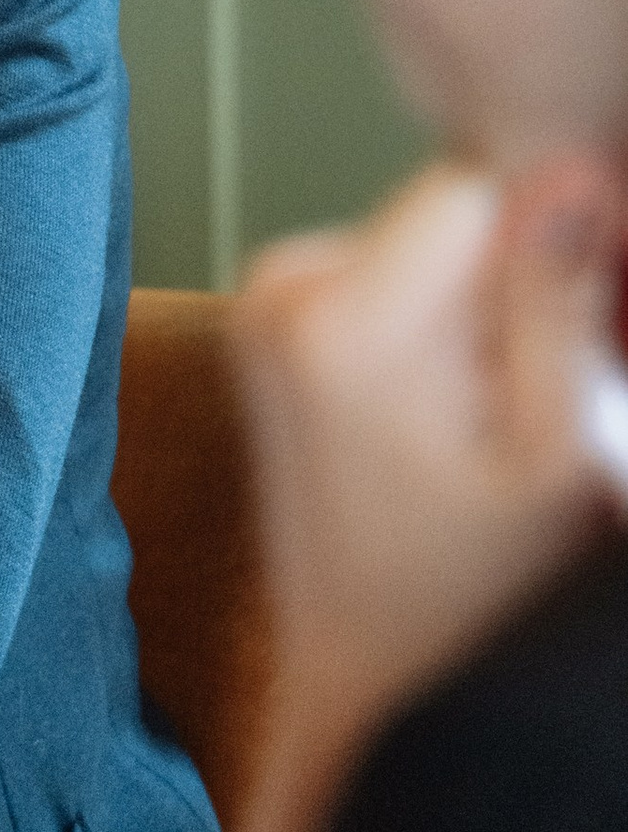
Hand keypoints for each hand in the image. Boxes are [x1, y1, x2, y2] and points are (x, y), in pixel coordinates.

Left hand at [233, 155, 625, 831]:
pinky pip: (384, 271)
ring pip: (422, 241)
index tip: (562, 338)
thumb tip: (567, 170)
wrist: (363, 660)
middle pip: (446, 210)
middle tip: (517, 401)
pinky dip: (425, 322)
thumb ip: (554, 304)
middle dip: (505, 283)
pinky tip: (432, 413)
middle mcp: (281, 288)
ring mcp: (263, 299)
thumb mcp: (554, 454)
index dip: (546, 251)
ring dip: (469, 307)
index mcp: (344, 317)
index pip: (477, 186)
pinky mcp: (268, 314)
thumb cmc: (467, 585)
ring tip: (473, 420)